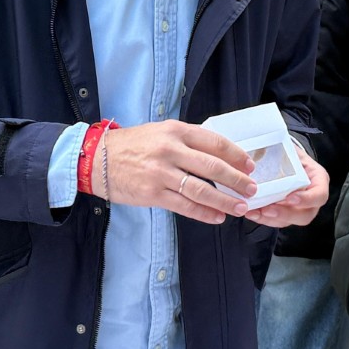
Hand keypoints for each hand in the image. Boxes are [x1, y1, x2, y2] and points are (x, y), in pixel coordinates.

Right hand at [96, 121, 256, 223]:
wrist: (96, 159)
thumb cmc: (131, 145)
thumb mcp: (160, 132)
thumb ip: (186, 141)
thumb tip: (218, 156)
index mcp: (175, 131)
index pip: (214, 142)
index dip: (236, 155)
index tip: (249, 165)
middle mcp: (170, 150)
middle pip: (213, 167)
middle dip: (237, 180)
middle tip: (252, 189)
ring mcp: (161, 173)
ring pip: (202, 190)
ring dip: (225, 201)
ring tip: (239, 207)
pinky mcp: (153, 193)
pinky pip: (185, 206)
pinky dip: (204, 213)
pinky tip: (217, 217)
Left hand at [245, 144, 329, 228]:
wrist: (285, 158)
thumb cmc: (290, 153)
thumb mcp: (291, 149)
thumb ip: (284, 152)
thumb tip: (263, 149)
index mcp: (318, 181)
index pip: (319, 196)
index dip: (307, 199)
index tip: (290, 198)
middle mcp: (311, 199)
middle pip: (305, 215)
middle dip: (285, 214)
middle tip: (268, 209)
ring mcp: (298, 209)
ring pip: (288, 221)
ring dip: (270, 219)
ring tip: (255, 211)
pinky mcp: (284, 214)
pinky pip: (275, 221)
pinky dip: (262, 218)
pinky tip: (252, 212)